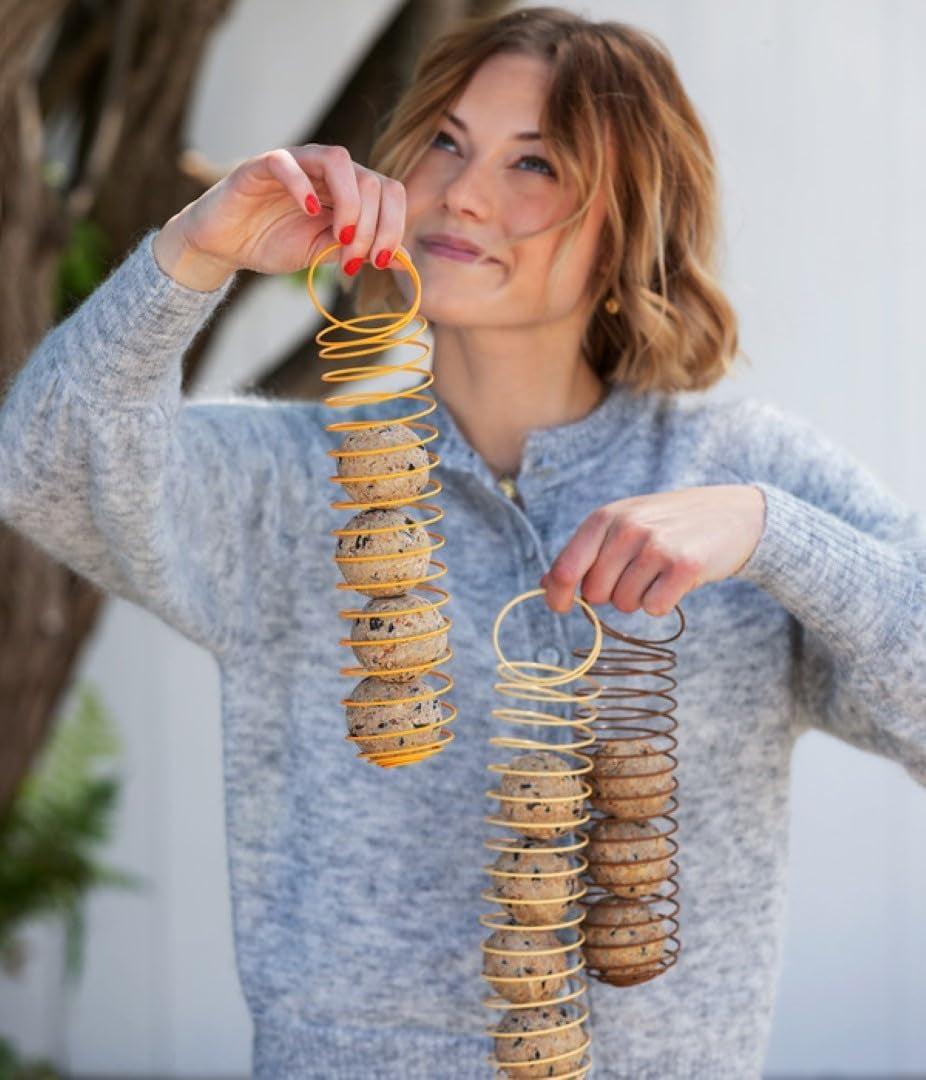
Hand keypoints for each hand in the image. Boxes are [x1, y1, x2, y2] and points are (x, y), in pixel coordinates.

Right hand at [153, 144, 406, 290]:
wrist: (225, 245)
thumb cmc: (273, 243)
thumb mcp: (323, 253)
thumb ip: (357, 251)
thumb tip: (403, 262)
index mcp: (347, 190)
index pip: (389, 193)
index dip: (393, 226)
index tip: (380, 262)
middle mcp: (327, 171)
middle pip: (371, 180)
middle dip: (370, 226)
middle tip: (352, 259)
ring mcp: (296, 163)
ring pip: (339, 160)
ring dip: (349, 203)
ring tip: (338, 236)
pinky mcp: (262, 165)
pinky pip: (288, 162)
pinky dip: (303, 185)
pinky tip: (309, 211)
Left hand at [540, 484, 765, 615]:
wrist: (734, 514)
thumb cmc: (668, 523)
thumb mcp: (622, 524)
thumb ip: (584, 552)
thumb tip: (544, 585)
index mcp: (604, 518)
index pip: (565, 568)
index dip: (557, 595)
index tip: (561, 607)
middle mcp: (627, 529)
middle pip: (595, 594)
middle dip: (612, 594)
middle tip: (637, 573)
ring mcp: (656, 546)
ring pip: (625, 604)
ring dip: (640, 598)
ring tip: (659, 572)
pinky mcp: (684, 566)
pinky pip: (655, 608)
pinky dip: (664, 602)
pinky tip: (677, 580)